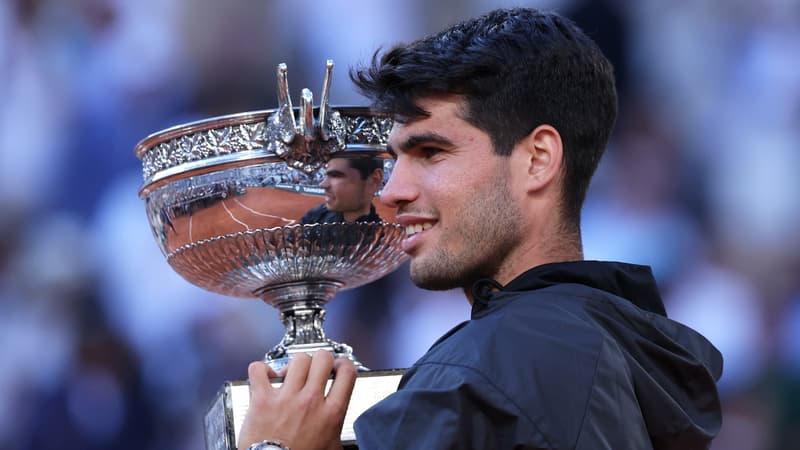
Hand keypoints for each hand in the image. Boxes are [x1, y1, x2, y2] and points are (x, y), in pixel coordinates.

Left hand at [237, 351, 356, 449]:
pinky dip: (261, 369)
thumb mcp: (331, 448)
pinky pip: (259, 369)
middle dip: (321, 359)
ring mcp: (286, 398)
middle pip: (323, 358)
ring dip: (296, 364)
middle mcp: (311, 402)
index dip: (344, 365)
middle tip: (316, 368)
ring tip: (292, 373)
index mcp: (331, 413)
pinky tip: (266, 377)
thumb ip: (337, 432)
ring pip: (298, 359)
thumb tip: (339, 430)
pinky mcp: (262, 400)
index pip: (347, 372)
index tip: (337, 368)